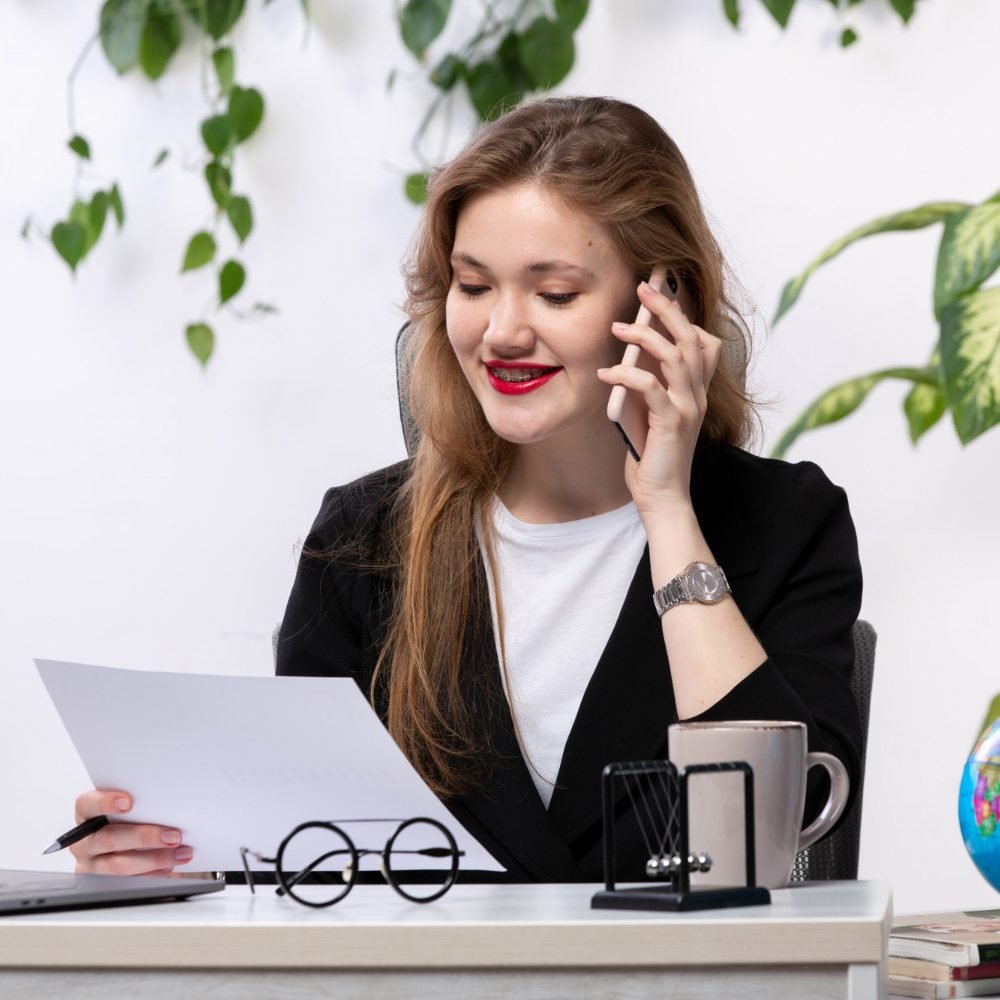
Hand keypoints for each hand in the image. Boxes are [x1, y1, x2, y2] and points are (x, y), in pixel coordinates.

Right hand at [70, 789, 193, 875]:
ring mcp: (91, 863)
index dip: (105, 803)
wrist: (116, 839)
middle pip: (109, 839)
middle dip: (144, 837)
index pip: (87, 804)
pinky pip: (127, 881)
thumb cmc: (124, 817)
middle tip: (173, 836)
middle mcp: (84, 840)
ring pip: (119, 865)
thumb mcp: (125, 805)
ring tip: (180, 853)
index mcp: (85, 814)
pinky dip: (151, 874)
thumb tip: (168, 803)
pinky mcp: (102, 881)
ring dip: (154, 859)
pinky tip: (169, 867)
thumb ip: (138, 803)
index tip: (128, 802)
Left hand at [598, 280, 721, 512]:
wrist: (662, 497)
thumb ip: (647, 385)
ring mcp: (687, 408)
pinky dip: (627, 374)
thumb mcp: (650, 412)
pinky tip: (606, 372)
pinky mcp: (671, 423)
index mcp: (695, 391)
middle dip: (667, 309)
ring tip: (618, 325)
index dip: (685, 316)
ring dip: (645, 336)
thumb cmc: (652, 455)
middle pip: (691, 338)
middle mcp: (697, 395)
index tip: (659, 297)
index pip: (704, 343)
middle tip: (643, 287)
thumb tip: (626, 355)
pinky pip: (651, 387)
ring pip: (675, 356)